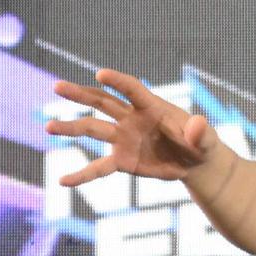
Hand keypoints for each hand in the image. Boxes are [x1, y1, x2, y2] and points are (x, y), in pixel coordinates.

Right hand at [45, 68, 221, 185]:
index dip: (118, 81)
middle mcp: (132, 119)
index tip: (99, 74)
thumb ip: (201, 132)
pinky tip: (63, 181)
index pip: (132, 89)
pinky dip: (82, 175)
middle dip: (80, 94)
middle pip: (103, 102)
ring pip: (93, 129)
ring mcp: (124, 139)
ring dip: (71, 127)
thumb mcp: (206, 139)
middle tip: (57, 87)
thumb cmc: (201, 144)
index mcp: (152, 107)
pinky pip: (98, 167)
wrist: (195, 163)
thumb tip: (198, 124)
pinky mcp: (122, 161)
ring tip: (48, 126)